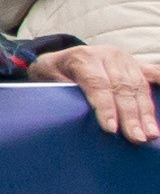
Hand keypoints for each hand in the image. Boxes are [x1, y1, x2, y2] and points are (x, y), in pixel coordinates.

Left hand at [36, 40, 159, 144]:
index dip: (105, 108)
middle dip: (130, 116)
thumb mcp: (46, 80)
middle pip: (122, 88)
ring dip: (146, 112)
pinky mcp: (135, 64)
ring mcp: (124, 59)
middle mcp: (107, 56)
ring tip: (151, 133)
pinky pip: (151, 75)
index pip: (97, 85)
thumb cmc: (52, 73)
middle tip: (137, 138)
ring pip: (138, 87)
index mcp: (83, 58)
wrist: (60, 57)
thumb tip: (76, 112)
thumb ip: (61, 92)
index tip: (111, 129)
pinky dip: (159, 85)